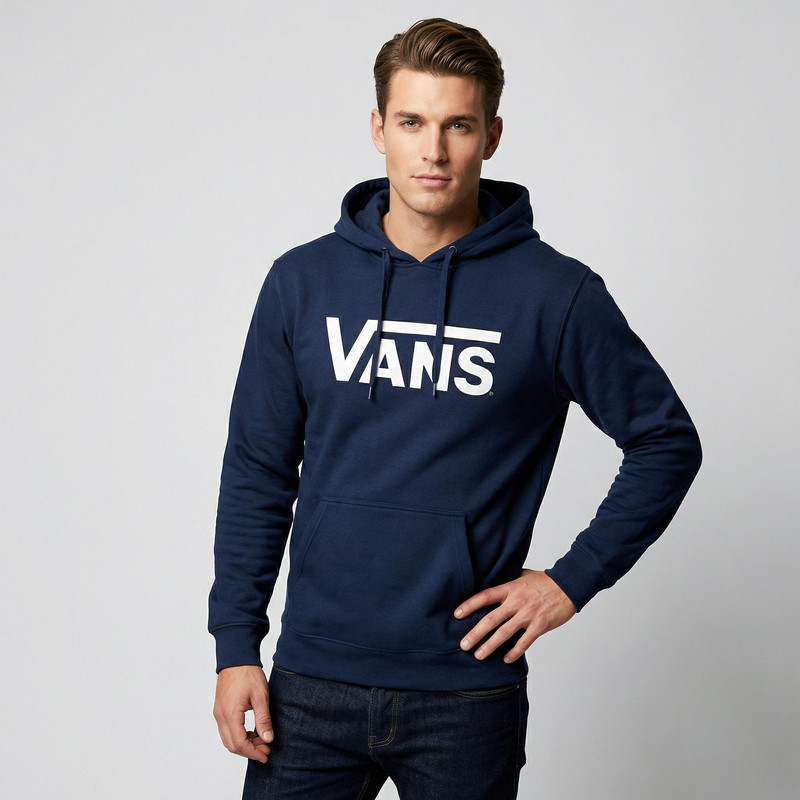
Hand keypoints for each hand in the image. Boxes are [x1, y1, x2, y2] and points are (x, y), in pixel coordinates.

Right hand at [213, 665, 273, 762]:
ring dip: (244, 744)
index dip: (253, 752)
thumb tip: (268, 739)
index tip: (266, 754)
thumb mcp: (260, 696)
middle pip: (232, 745)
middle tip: (266, 750)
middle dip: (249, 751)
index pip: (240, 743)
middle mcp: (220, 716)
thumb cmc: (248, 673)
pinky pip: (226, 730)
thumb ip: (263, 719)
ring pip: (228, 739)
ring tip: (261, 741)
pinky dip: (238, 736)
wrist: (236, 658)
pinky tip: (252, 732)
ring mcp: (218, 713)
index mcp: (230, 714)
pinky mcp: (220, 709)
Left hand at [454, 569, 576, 662]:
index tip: (457, 614)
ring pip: (504, 633)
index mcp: (510, 588)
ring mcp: (527, 614)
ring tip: (478, 655)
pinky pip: (524, 642)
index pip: (485, 596)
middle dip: (475, 633)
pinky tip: (506, 659)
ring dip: (490, 645)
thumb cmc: (545, 581)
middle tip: (463, 645)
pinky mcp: (539, 625)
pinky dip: (514, 652)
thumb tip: (493, 583)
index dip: (469, 605)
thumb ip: (508, 582)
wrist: (568, 585)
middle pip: (490, 619)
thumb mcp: (522, 576)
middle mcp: (516, 602)